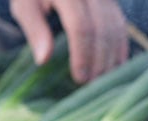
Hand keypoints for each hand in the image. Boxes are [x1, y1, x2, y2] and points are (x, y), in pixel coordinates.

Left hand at [9, 0, 127, 82]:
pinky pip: (121, 25)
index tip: (79, 78)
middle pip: (103, 29)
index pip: (81, 26)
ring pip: (116, 28)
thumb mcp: (25, 7)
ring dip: (112, 57)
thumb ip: (34, 29)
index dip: (82, 55)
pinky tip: (114, 66)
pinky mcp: (111, 2)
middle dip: (99, 60)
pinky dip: (120, 48)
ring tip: (102, 80)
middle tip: (91, 84)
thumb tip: (43, 59)